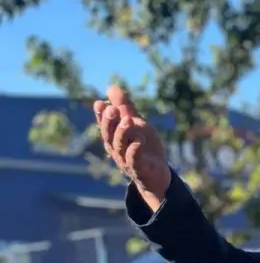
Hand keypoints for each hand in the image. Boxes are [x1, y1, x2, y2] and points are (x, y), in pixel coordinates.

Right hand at [94, 85, 170, 201]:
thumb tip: (111, 87)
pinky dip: (135, 150)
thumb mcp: (136, 125)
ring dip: (122, 133)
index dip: (101, 115)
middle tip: (112, 108)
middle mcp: (116, 149)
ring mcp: (126, 160)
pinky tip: (139, 140)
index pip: (104, 124)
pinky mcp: (139, 168)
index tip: (100, 103)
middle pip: (108, 135)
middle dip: (109, 121)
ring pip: (120, 146)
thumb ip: (125, 108)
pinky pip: (134, 160)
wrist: (157, 174)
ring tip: (128, 120)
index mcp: (114, 137)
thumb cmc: (144, 148)